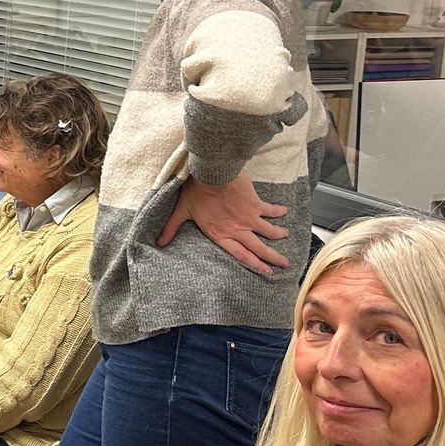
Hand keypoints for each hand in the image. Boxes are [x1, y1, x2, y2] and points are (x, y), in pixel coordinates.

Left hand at [158, 174, 290, 273]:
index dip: (254, 264)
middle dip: (273, 258)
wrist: (212, 174)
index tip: (266, 271)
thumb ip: (171, 228)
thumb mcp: (181, 212)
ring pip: (269, 231)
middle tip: (284, 264)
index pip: (240, 255)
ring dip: (279, 234)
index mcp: (220, 234)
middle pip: (259, 248)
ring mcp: (249, 218)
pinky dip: (279, 212)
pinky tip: (285, 212)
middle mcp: (237, 229)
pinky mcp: (256, 205)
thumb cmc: (196, 192)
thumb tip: (159, 242)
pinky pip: (271, 211)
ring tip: (285, 235)